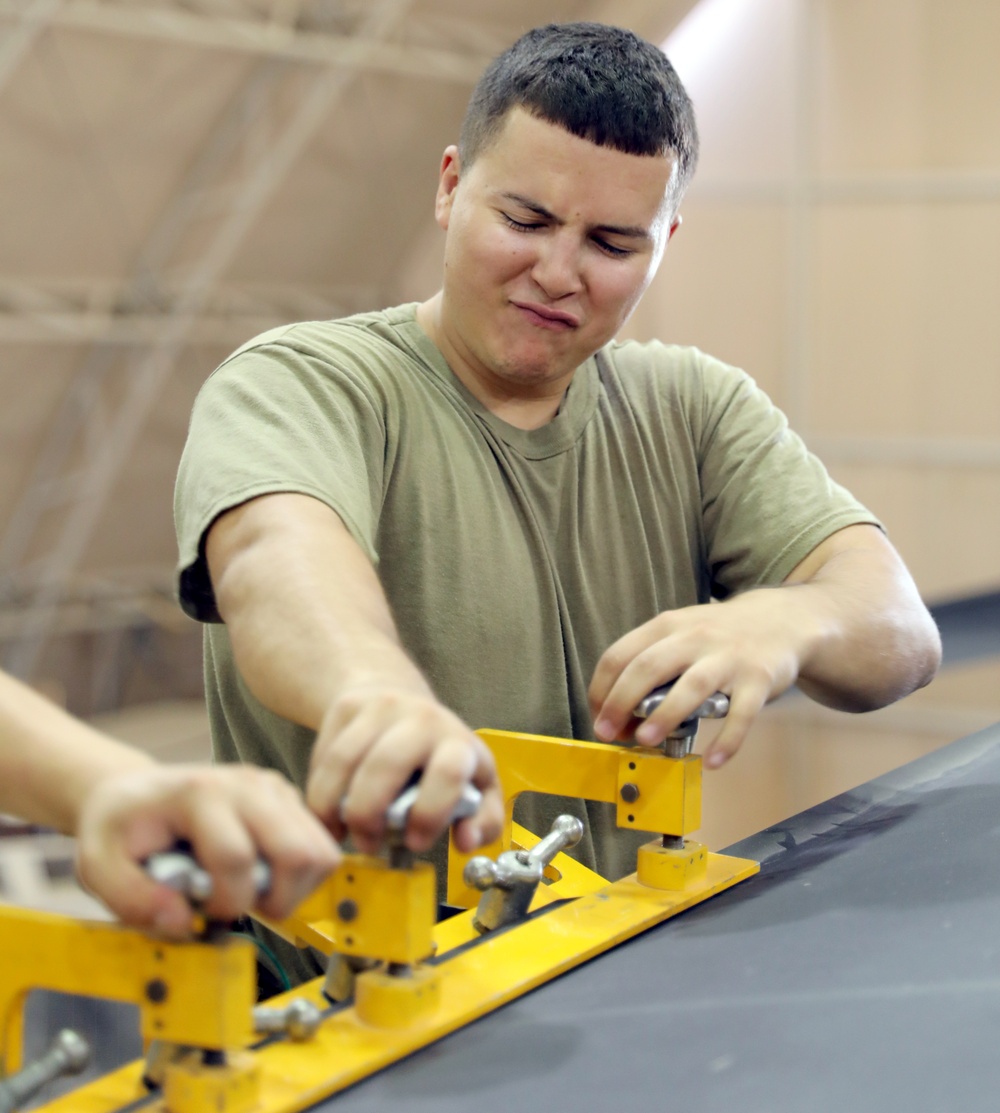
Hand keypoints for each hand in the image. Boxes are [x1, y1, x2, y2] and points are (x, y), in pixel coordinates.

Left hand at [75, 765, 339, 937]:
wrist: (136, 793)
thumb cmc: (120, 828)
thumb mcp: (97, 865)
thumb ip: (132, 900)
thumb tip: (185, 925)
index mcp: (199, 794)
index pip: (236, 858)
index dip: (224, 903)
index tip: (202, 913)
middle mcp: (247, 784)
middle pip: (298, 852)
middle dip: (276, 900)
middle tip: (241, 907)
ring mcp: (274, 788)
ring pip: (320, 853)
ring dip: (293, 891)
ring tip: (252, 894)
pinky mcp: (289, 800)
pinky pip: (321, 848)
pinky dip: (301, 877)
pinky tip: (264, 878)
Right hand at [306, 682, 503, 855]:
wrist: (399, 698)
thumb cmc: (440, 754)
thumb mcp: (475, 783)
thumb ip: (483, 820)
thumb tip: (467, 841)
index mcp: (458, 741)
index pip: (449, 772)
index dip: (430, 813)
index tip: (414, 842)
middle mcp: (421, 718)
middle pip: (386, 764)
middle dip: (369, 815)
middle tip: (369, 844)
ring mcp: (381, 708)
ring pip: (345, 761)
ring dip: (335, 808)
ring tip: (343, 833)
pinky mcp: (347, 707)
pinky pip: (325, 756)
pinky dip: (318, 793)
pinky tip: (327, 815)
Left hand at [589, 589, 822, 766]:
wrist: (783, 620)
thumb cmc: (718, 635)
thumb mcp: (680, 632)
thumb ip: (650, 661)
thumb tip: (616, 710)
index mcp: (667, 626)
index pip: (619, 655)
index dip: (601, 690)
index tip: (598, 719)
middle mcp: (694, 637)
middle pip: (647, 667)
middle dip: (620, 703)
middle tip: (608, 733)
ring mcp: (728, 657)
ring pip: (690, 686)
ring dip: (663, 716)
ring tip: (645, 740)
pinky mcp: (759, 679)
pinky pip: (742, 714)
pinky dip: (727, 741)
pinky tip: (712, 761)